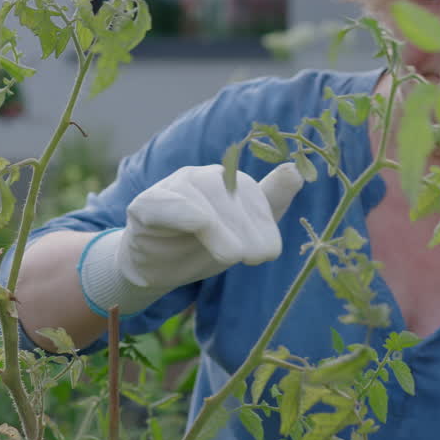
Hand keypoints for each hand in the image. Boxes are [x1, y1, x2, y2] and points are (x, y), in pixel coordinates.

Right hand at [79, 163, 303, 316]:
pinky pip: (162, 203)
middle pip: (227, 190)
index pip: (251, 191)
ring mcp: (171, 188)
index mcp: (227, 182)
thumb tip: (296, 172)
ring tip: (231, 256)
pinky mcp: (144, 205)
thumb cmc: (202, 246)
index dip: (263, 220)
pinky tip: (196, 224)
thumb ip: (269, 203)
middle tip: (256, 258)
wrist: (155, 267)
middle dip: (246, 226)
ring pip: (198, 195)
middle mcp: (200, 178)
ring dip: (218, 226)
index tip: (269, 254)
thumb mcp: (242, 233)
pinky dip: (180, 210)